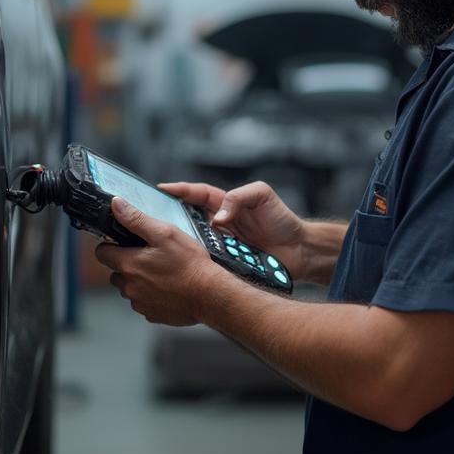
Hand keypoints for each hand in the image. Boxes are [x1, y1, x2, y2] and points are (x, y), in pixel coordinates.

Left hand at [94, 196, 223, 325]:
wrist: (210, 295)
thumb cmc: (190, 264)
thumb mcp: (165, 233)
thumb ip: (136, 219)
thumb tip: (116, 205)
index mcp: (129, 264)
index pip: (102, 253)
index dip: (111, 245)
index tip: (124, 243)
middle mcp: (129, 286)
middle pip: (115, 272)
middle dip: (127, 264)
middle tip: (150, 257)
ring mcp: (140, 302)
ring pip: (129, 288)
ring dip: (139, 280)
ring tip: (162, 272)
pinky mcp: (151, 314)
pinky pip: (143, 302)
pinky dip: (151, 295)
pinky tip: (168, 287)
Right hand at [158, 179, 308, 279]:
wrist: (300, 251)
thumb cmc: (282, 220)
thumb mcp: (262, 196)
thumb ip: (239, 197)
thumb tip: (218, 217)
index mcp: (225, 203)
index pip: (196, 193)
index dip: (179, 190)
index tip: (160, 189)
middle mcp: (219, 223)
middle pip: (188, 218)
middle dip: (170, 217)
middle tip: (153, 217)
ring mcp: (221, 244)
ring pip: (194, 242)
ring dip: (183, 243)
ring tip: (166, 242)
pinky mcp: (226, 263)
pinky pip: (207, 261)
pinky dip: (199, 263)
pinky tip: (188, 264)